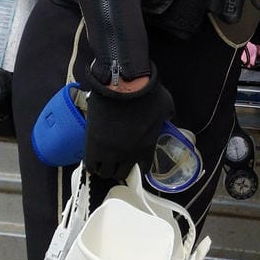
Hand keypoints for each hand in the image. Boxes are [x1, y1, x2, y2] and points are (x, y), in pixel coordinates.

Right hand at [84, 65, 174, 182]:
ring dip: (105, 167)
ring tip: (102, 160)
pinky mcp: (93, 145)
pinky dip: (92, 165)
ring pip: (105, 172)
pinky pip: (91, 165)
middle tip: (115, 160)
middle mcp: (129, 154)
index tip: (133, 160)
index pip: (143, 168)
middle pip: (121, 174)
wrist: (123, 85)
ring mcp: (110, 152)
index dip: (138, 165)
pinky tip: (92, 158)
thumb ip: (166, 115)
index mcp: (147, 146)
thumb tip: (168, 116)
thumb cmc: (146, 93)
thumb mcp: (165, 106)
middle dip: (119, 168)